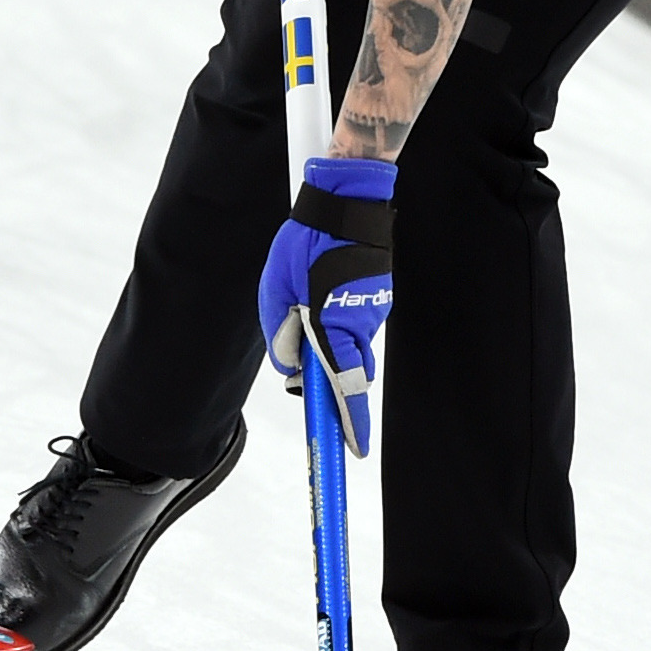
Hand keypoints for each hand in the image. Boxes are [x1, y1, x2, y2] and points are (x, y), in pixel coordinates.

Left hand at [258, 156, 395, 455]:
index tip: (352, 449)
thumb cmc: (306, 242)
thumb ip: (281, 332)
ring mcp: (372, 312)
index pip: (344, 387)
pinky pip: (354, 323)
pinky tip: (320, 288)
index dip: (348, 422)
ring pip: (349, 346)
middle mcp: (359, 325)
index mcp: (333, 326)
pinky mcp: (376, 299)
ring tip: (304, 296)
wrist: (347, 201)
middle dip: (328, 380)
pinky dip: (336, 319)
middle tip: (307, 376)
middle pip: (347, 372)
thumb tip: (291, 367)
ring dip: (327, 339)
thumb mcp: (275, 288)